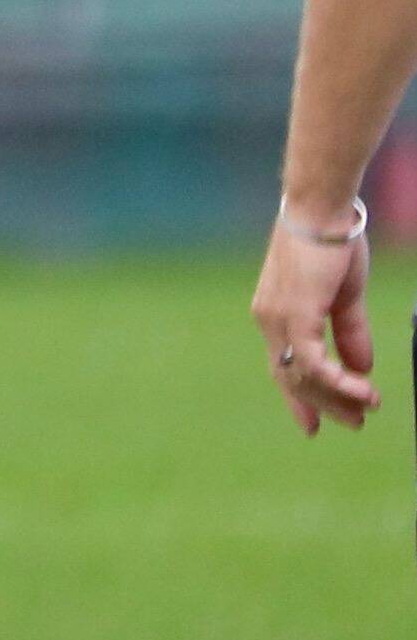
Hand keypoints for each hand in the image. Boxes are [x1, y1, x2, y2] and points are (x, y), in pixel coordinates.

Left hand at [255, 205, 376, 434]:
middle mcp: (268, 321)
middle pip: (291, 378)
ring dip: (338, 395)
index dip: (299, 399)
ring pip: (302, 375)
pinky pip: (311, 361)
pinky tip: (362, 389)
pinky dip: (337, 380)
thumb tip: (362, 367)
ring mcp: (277, 319)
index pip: (283, 367)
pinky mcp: (293, 315)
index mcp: (275, 316)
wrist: (324, 213)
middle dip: (323, 405)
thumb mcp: (345, 299)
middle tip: (355, 423)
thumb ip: (350, 334)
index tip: (313, 426)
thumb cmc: (333, 247)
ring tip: (369, 406)